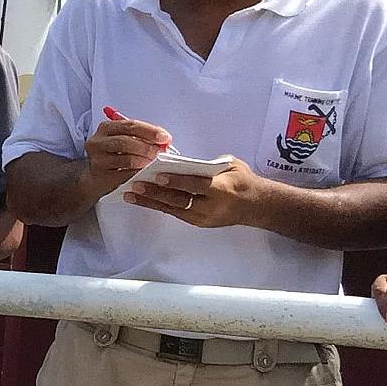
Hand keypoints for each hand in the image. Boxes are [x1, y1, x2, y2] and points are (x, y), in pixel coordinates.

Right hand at [81, 118, 171, 192]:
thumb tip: (165, 141)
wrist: (97, 176)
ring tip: (156, 163)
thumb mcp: (125, 140)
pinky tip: (147, 174)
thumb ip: (143, 137)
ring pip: (127, 160)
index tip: (165, 137)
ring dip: (146, 162)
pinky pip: (126, 176)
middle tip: (161, 152)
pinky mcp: (102, 178)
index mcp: (105, 128)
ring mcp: (98, 161)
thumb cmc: (116, 155)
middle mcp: (98, 143)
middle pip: (126, 141)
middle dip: (148, 147)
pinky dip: (140, 174)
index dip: (150, 131)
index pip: (130, 125)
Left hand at [123, 160, 261, 228]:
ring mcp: (203, 217)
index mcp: (222, 189)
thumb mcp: (232, 166)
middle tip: (135, 185)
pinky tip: (143, 200)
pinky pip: (175, 213)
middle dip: (155, 193)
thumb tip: (183, 163)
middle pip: (180, 200)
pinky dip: (158, 205)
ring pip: (173, 208)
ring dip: (150, 202)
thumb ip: (209, 165)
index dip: (176, 181)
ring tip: (131, 194)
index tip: (158, 176)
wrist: (256, 206)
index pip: (196, 185)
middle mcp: (211, 206)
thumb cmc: (243, 180)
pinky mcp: (197, 222)